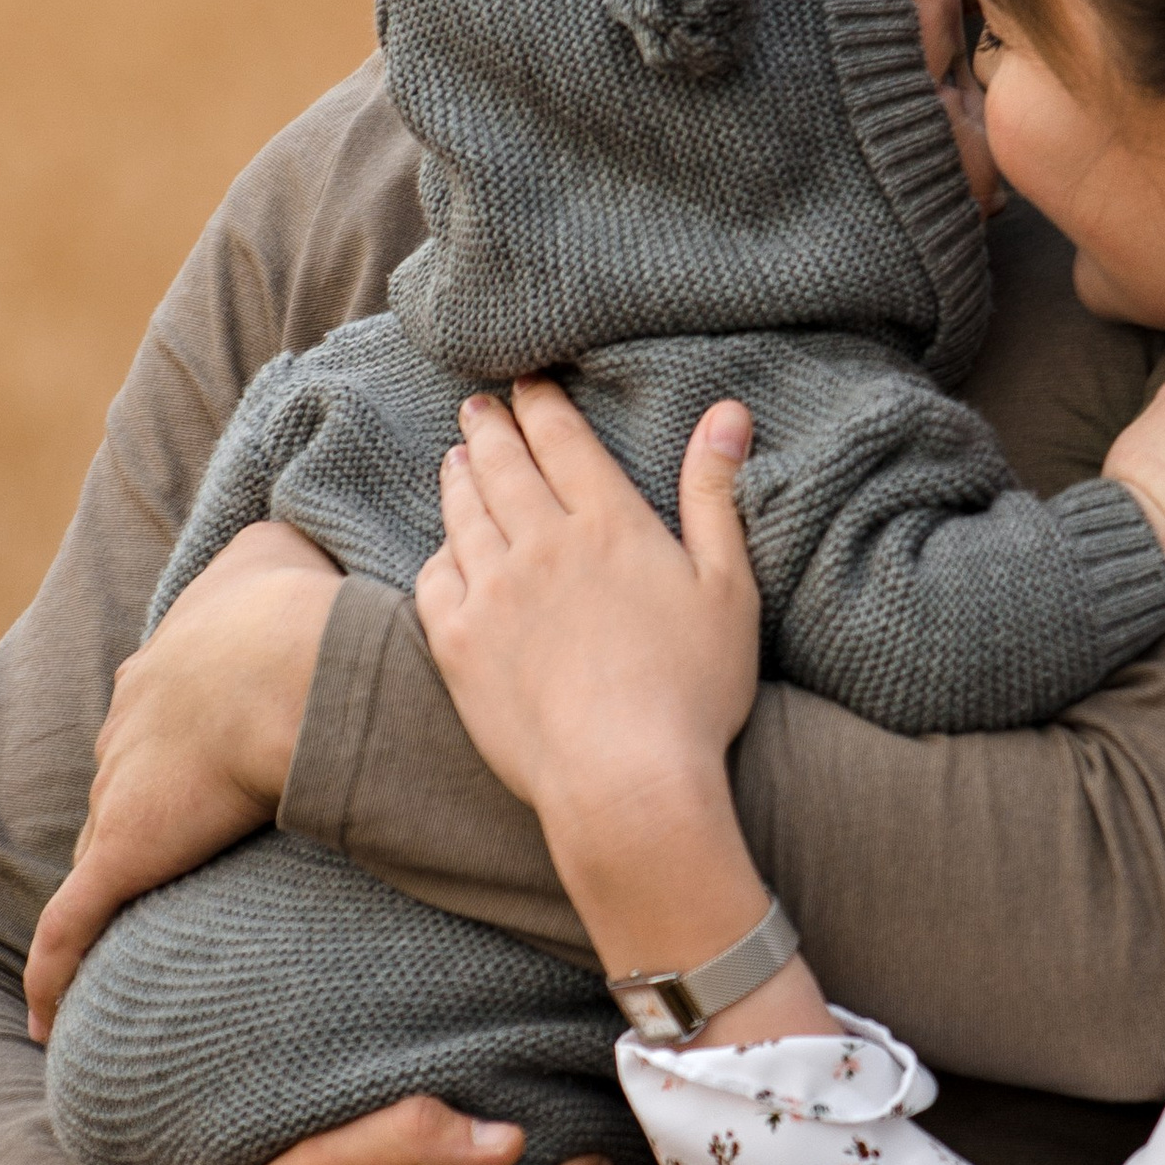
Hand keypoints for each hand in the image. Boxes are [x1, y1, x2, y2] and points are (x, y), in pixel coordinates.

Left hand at [25, 520, 341, 1036]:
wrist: (281, 669)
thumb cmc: (294, 611)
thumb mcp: (281, 548)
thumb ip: (280, 536)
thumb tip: (294, 521)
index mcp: (160, 672)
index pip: (149, 717)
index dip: (167, 743)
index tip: (188, 768)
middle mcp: (126, 732)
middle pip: (118, 781)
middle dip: (131, 809)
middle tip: (165, 846)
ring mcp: (118, 797)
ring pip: (99, 852)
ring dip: (105, 888)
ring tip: (122, 930)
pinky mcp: (121, 857)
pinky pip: (72, 929)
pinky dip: (53, 973)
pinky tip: (44, 1016)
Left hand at [417, 384, 768, 955]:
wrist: (623, 781)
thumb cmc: (693, 693)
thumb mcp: (729, 589)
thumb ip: (716, 496)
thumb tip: (726, 413)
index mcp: (610, 522)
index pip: (563, 440)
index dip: (543, 404)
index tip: (528, 383)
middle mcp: (541, 543)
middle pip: (503, 465)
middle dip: (490, 428)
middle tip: (478, 406)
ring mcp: (493, 591)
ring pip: (465, 513)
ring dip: (458, 477)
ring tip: (455, 460)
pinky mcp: (458, 643)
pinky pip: (435, 578)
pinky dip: (439, 553)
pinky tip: (445, 550)